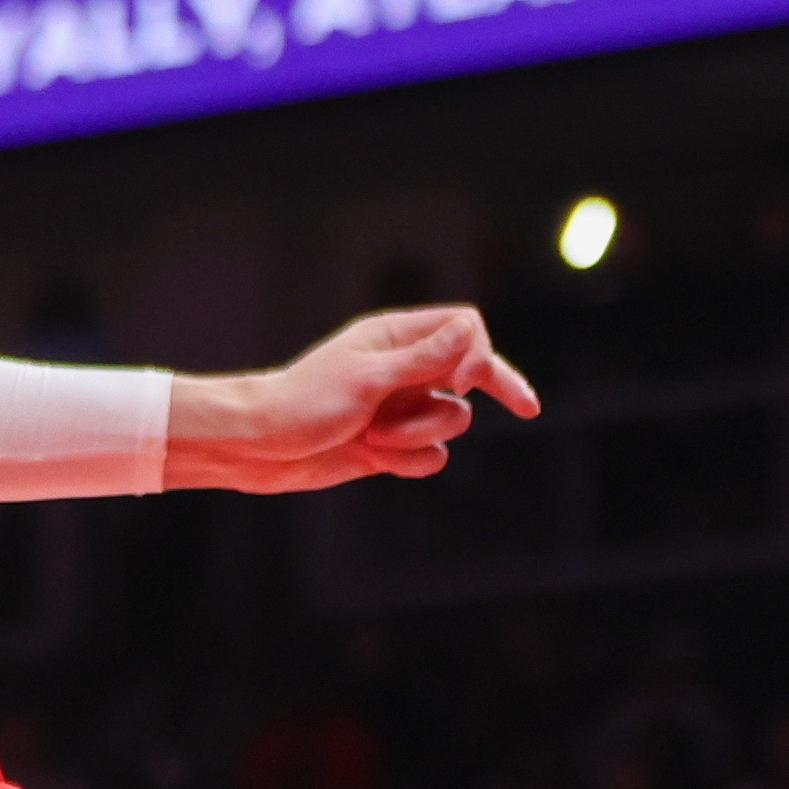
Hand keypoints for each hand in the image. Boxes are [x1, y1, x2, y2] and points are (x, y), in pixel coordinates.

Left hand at [164, 307, 541, 495]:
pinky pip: (430, 456)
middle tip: (529, 407)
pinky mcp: (390, 445)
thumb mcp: (367, 378)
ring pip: (450, 421)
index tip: (468, 381)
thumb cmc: (303, 403)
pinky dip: (409, 461)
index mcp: (394, 338)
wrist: (259, 447)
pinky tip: (375, 461)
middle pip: (471, 372)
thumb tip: (471, 329)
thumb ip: (424, 358)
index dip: (476, 352)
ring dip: (420, 434)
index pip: (462, 327)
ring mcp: (398, 408)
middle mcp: (403, 369)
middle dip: (489, 390)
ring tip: (375, 437)